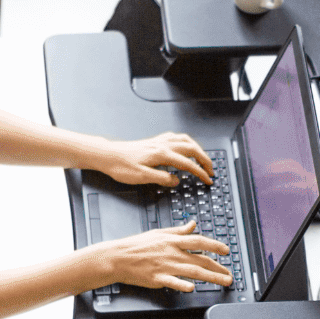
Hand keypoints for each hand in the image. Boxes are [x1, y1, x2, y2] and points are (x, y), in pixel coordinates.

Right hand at [98, 220, 232, 291]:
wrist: (117, 257)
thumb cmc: (136, 246)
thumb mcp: (159, 233)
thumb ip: (178, 231)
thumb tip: (193, 224)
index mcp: (172, 241)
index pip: (199, 241)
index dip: (215, 245)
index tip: (226, 251)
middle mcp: (172, 253)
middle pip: (201, 259)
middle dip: (218, 267)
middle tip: (229, 274)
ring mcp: (165, 266)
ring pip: (193, 271)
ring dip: (211, 277)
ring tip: (224, 281)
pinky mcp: (157, 278)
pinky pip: (173, 282)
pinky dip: (183, 285)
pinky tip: (193, 288)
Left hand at [99, 133, 214, 187]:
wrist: (108, 155)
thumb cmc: (121, 166)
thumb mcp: (141, 177)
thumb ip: (161, 178)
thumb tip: (176, 181)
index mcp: (162, 155)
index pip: (188, 164)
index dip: (200, 173)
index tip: (208, 180)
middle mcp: (162, 145)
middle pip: (192, 149)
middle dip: (205, 159)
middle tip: (212, 170)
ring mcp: (159, 142)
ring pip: (186, 141)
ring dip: (198, 149)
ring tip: (203, 158)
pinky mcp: (154, 141)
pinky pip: (176, 137)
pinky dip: (186, 142)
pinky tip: (185, 146)